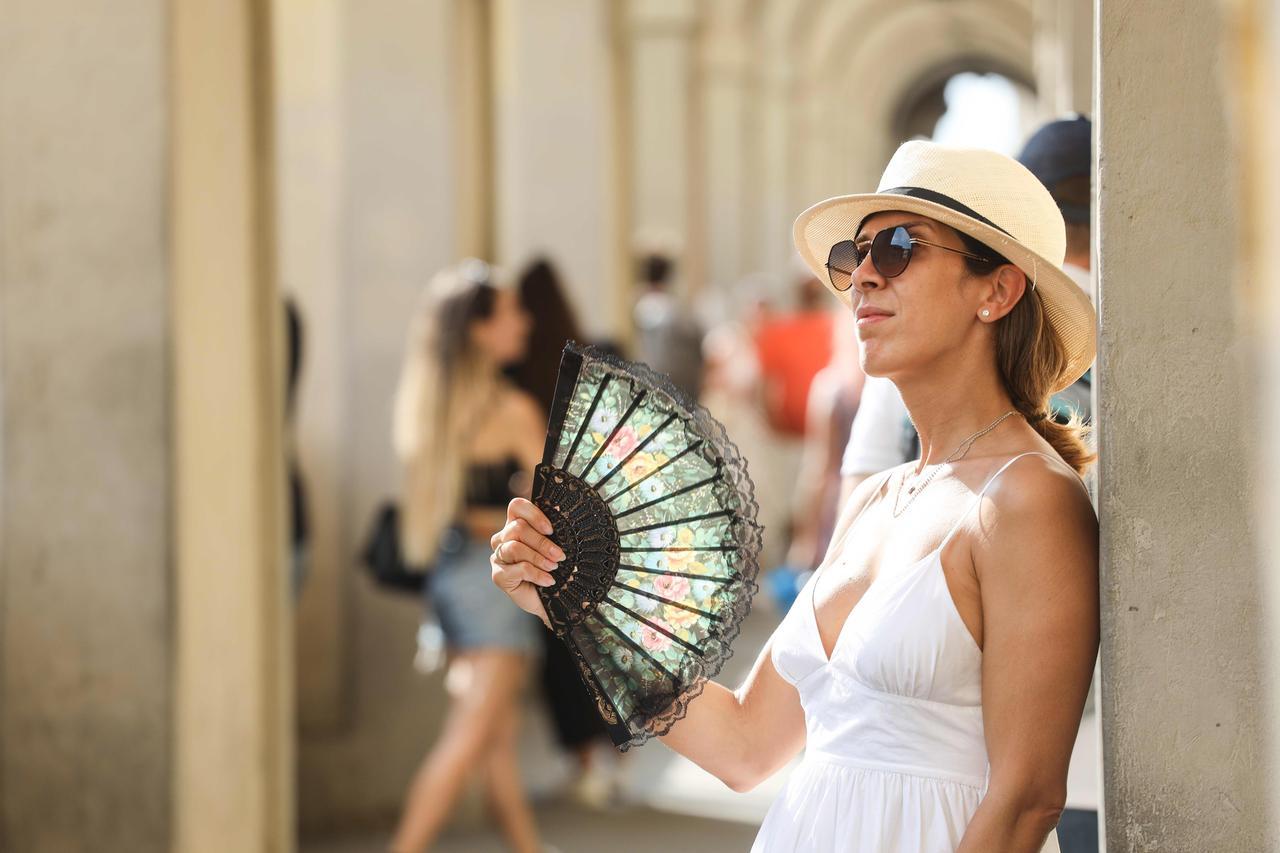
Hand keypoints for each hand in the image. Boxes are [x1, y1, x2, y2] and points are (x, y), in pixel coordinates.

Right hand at [489, 498, 564, 628]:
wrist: (553, 600)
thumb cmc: (555, 570)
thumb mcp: (556, 547)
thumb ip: (552, 533)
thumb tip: (563, 520)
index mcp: (516, 525)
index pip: (516, 507)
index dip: (533, 514)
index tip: (551, 530)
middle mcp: (503, 539)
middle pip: (517, 528)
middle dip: (542, 542)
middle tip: (559, 555)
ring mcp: (498, 557)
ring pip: (515, 547)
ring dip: (539, 558)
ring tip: (553, 567)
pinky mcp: (498, 575)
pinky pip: (518, 568)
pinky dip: (537, 574)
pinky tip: (548, 580)